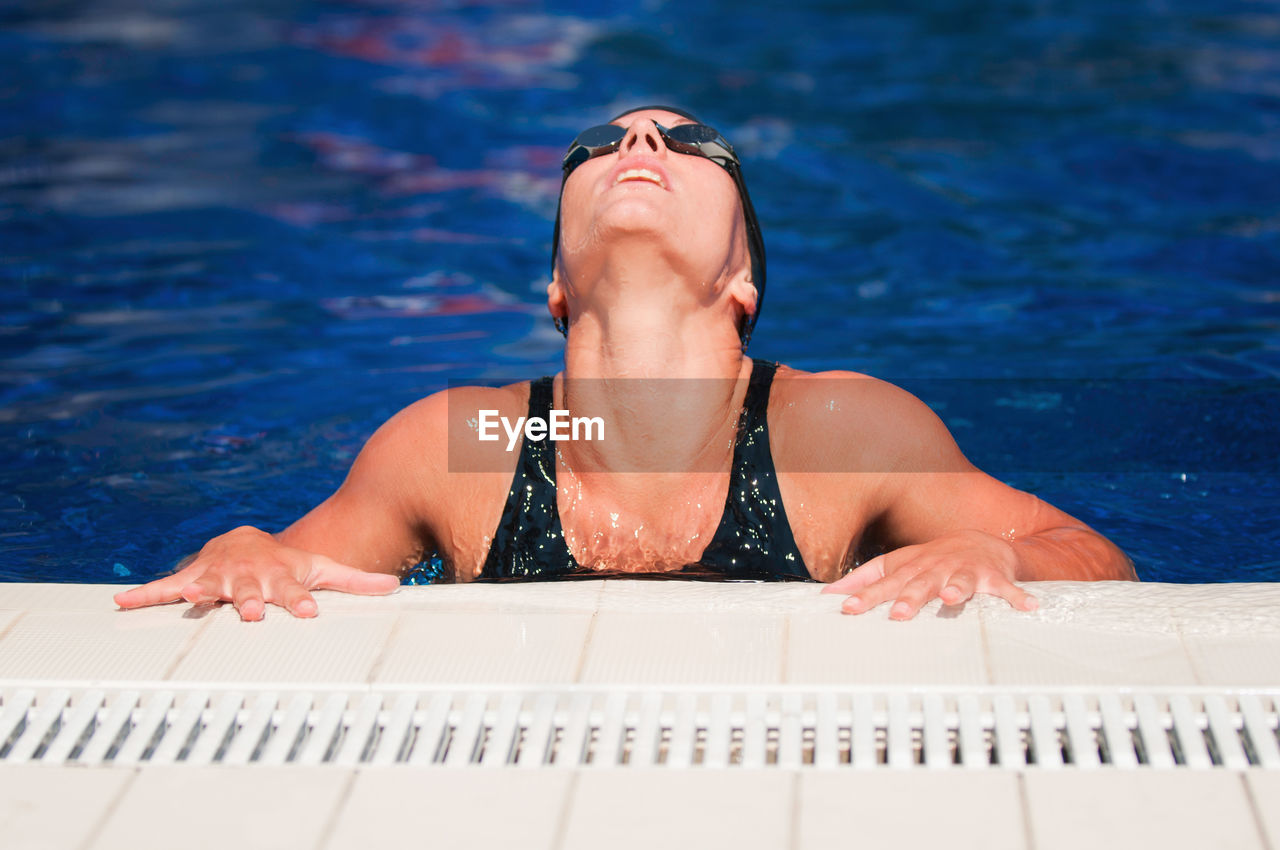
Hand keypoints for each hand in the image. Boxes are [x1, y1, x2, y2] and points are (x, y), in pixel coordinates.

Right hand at [113, 526, 399, 620]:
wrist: (246, 542)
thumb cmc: (288, 565)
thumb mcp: (323, 570)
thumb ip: (358, 583)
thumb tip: (398, 588)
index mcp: (281, 580)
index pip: (295, 593)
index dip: (300, 604)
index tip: (309, 615)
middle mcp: (249, 579)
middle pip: (251, 593)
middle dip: (251, 602)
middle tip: (253, 614)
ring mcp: (218, 579)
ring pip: (210, 589)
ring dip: (204, 597)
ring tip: (197, 603)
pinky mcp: (190, 581)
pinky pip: (165, 589)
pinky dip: (144, 594)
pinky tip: (121, 601)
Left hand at [821, 529, 1037, 619]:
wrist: (982, 543)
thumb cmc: (933, 560)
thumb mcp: (898, 565)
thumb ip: (864, 579)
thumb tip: (827, 593)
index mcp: (912, 567)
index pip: (885, 581)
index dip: (866, 595)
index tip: (847, 609)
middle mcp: (937, 567)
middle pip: (921, 583)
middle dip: (910, 598)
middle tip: (898, 614)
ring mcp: (967, 571)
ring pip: (960, 581)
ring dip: (957, 589)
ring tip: (952, 597)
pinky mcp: (996, 578)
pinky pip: (1008, 590)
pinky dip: (1018, 597)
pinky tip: (1028, 607)